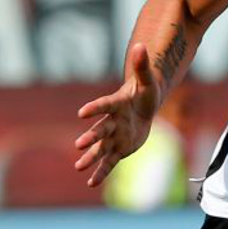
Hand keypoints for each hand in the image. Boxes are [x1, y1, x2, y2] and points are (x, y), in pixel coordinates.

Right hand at [74, 43, 160, 186]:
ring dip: (91, 158)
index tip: (82, 113)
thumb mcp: (148, 80)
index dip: (95, 108)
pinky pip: (109, 162)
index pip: (104, 105)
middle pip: (99, 130)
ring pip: (101, 149)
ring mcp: (113, 137)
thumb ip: (143, 65)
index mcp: (116, 104)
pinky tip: (91, 183)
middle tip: (78, 145)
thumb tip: (141, 45)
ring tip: (79, 167)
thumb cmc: (145, 92)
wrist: (144, 107)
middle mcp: (111, 122)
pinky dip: (101, 172)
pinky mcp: (118, 149)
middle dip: (90, 138)